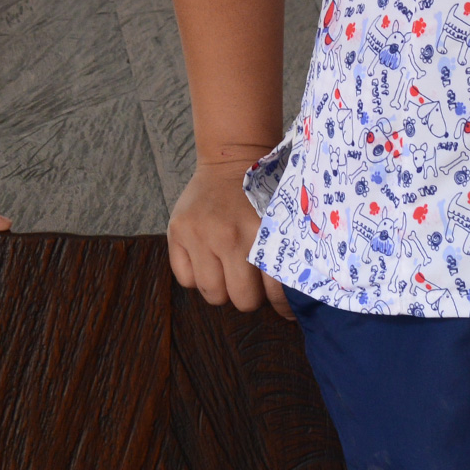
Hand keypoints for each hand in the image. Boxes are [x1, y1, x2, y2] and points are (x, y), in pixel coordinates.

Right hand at [167, 159, 289, 320]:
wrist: (231, 159)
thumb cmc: (261, 195)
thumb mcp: (281, 221)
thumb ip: (284, 257)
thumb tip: (293, 304)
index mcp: (261, 234)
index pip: (274, 293)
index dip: (282, 307)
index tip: (284, 310)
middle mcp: (228, 236)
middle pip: (242, 300)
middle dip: (249, 296)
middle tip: (252, 282)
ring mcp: (198, 234)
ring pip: (211, 293)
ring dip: (222, 288)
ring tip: (227, 271)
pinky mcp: (176, 231)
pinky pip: (185, 279)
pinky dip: (196, 276)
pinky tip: (206, 260)